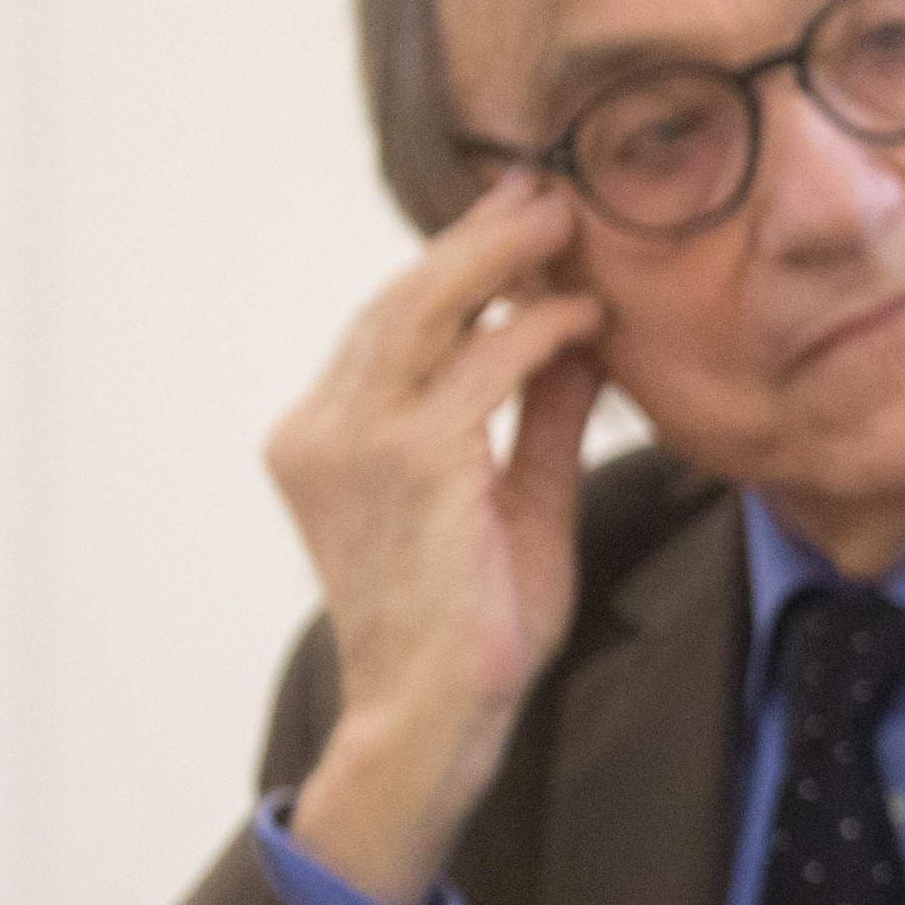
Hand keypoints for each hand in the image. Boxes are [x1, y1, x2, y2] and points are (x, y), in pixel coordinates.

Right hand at [270, 170, 607, 904]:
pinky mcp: (404, 462)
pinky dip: (534, 332)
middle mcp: (320, 430)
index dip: (455, 261)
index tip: (519, 214)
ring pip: (425, 312)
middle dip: (477, 237)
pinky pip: (478, 368)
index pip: (390, 322)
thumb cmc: (474, 626)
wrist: (437, 716)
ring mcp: (351, 443)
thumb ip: (538, 417)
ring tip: (565, 218)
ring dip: (500, 258)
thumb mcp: (516, 498)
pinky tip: (583, 315)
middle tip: (547, 188)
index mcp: (324, 437)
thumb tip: (584, 337)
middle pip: (401, 300)